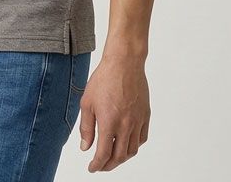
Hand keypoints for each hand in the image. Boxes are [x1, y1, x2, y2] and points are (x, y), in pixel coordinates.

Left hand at [78, 54, 149, 171]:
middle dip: (109, 165)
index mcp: (109, 122)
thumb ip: (86, 127)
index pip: (104, 154)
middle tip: (101, 165)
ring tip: (113, 156)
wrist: (124, 63)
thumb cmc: (104, 78)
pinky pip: (142, 138)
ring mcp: (137, 121)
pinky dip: (134, 146)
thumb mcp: (87, 102)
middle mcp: (125, 125)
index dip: (97, 165)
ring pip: (132, 150)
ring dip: (122, 158)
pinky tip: (126, 143)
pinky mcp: (145, 115)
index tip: (92, 168)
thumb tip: (85, 147)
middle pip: (119, 156)